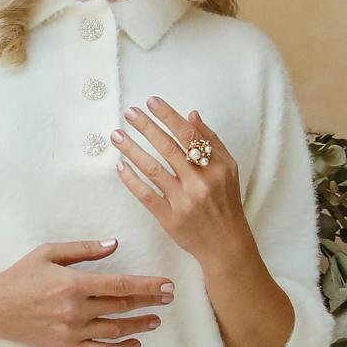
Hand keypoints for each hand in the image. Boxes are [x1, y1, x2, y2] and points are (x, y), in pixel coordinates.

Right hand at [0, 239, 173, 346]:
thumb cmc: (20, 277)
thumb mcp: (49, 253)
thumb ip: (84, 249)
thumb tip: (114, 244)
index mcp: (74, 283)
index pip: (121, 286)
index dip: (148, 286)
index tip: (166, 285)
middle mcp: (76, 309)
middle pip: (123, 307)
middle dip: (150, 302)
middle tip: (168, 298)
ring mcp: (72, 331)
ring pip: (116, 330)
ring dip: (140, 325)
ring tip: (156, 320)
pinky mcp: (66, 346)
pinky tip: (135, 343)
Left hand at [111, 97, 247, 266]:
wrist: (225, 244)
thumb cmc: (226, 202)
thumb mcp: (229, 169)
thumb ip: (212, 141)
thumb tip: (192, 115)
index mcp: (216, 167)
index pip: (189, 135)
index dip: (168, 116)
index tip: (152, 101)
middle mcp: (200, 182)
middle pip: (168, 148)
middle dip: (146, 127)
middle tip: (129, 112)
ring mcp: (183, 201)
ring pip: (152, 169)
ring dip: (132, 149)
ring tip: (116, 135)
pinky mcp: (169, 218)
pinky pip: (145, 195)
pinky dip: (131, 179)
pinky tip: (120, 165)